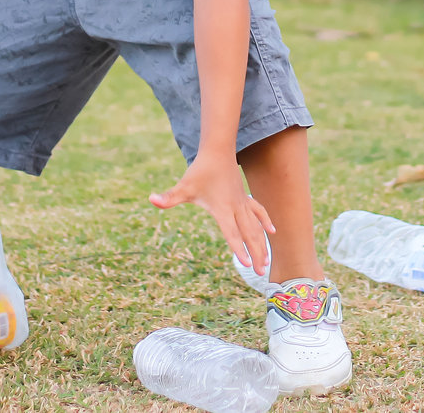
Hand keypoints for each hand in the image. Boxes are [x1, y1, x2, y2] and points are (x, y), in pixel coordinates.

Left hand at [150, 152, 275, 275]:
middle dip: (256, 253)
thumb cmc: (200, 170)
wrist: (218, 151)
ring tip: (266, 261)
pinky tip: (272, 231)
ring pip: (256, 226)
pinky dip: (265, 222)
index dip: (239, 249)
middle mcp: (236, 208)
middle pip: (249, 234)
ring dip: (262, 243)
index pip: (232, 233)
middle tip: (261, 272)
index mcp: (223, 209)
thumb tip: (151, 200)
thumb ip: (169, 197)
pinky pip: (258, 211)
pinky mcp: (244, 197)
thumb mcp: (184, 186)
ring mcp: (242, 202)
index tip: (246, 265)